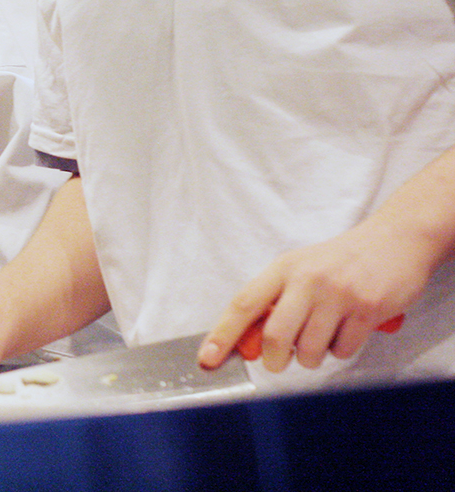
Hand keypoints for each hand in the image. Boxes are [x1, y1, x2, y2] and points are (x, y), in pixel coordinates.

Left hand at [197, 216, 434, 372]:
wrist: (394, 241)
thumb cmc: (339, 261)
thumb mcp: (300, 269)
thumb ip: (275, 299)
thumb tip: (248, 341)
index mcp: (282, 268)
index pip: (243, 304)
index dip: (222, 335)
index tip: (207, 358)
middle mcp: (307, 280)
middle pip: (275, 336)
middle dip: (273, 359)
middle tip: (279, 361)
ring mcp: (338, 294)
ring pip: (310, 350)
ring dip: (311, 356)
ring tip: (322, 336)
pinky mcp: (367, 309)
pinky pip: (343, 350)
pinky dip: (341, 349)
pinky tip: (348, 329)